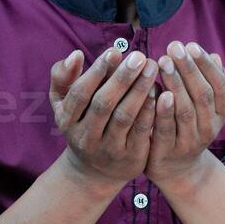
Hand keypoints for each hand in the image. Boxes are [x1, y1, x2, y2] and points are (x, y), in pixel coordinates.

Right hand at [49, 46, 157, 190]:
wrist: (94, 172)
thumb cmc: (82, 123)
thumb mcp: (63, 104)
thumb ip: (63, 77)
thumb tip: (75, 54)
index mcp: (67, 120)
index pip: (80, 93)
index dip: (96, 72)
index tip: (114, 51)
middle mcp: (85, 136)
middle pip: (104, 104)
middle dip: (122, 78)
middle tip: (140, 56)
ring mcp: (108, 149)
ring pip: (124, 117)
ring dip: (140, 91)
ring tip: (152, 69)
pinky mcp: (130, 159)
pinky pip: (141, 132)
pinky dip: (150, 111)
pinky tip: (160, 92)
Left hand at [145, 41, 224, 189]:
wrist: (177, 169)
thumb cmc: (187, 126)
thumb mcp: (203, 106)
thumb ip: (207, 82)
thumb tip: (215, 55)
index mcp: (221, 113)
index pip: (220, 86)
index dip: (206, 65)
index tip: (191, 45)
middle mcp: (209, 127)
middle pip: (203, 95)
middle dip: (189, 69)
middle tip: (174, 47)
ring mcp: (190, 141)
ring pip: (186, 110)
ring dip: (175, 84)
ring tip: (162, 62)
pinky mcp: (170, 151)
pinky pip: (167, 129)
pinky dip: (162, 110)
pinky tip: (155, 91)